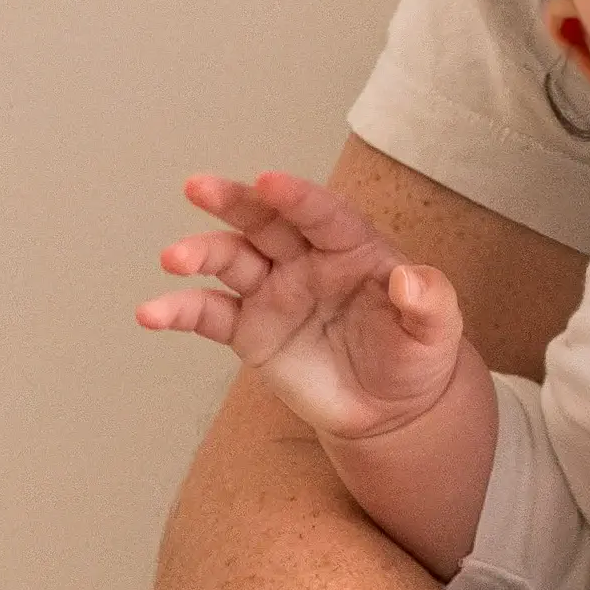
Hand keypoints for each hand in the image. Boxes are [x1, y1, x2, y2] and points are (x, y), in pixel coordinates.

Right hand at [140, 169, 466, 443]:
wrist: (390, 409)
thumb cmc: (416, 357)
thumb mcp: (437, 332)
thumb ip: (430, 302)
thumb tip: (410, 279)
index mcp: (352, 247)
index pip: (322, 213)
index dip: (297, 197)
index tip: (269, 181)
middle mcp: (306, 259)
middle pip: (266, 222)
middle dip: (235, 202)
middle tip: (200, 186)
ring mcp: (273, 291)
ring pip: (231, 260)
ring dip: (201, 253)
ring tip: (174, 257)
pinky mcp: (249, 330)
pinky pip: (210, 314)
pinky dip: (179, 311)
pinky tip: (152, 313)